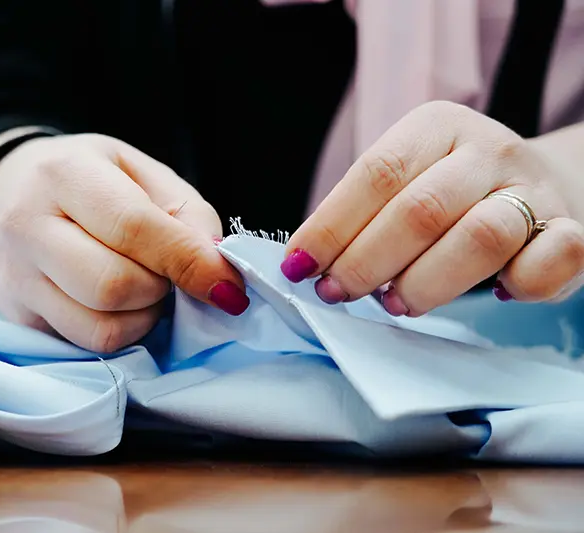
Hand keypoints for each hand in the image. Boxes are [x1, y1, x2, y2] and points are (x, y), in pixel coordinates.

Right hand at [0, 134, 247, 351]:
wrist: (6, 192)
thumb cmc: (89, 179)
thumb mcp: (142, 174)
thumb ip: (187, 216)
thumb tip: (216, 272)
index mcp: (64, 174)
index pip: (133, 228)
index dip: (188, 262)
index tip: (228, 286)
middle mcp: (27, 226)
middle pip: (113, 285)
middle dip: (161, 289)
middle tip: (168, 273)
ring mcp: (16, 277)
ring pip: (101, 327)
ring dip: (144, 316)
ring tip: (144, 286)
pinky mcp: (18, 316)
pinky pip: (86, 344)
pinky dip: (122, 332)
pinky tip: (120, 305)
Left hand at [281, 101, 583, 315]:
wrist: (542, 184)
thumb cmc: (450, 193)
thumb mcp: (404, 182)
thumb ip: (361, 214)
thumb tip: (303, 262)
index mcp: (437, 126)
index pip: (376, 174)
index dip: (331, 226)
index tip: (297, 266)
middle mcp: (488, 149)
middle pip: (420, 210)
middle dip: (365, 262)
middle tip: (336, 293)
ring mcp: (534, 189)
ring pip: (480, 237)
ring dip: (425, 282)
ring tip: (395, 303)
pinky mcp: (572, 230)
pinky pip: (553, 259)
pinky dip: (520, 284)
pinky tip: (494, 293)